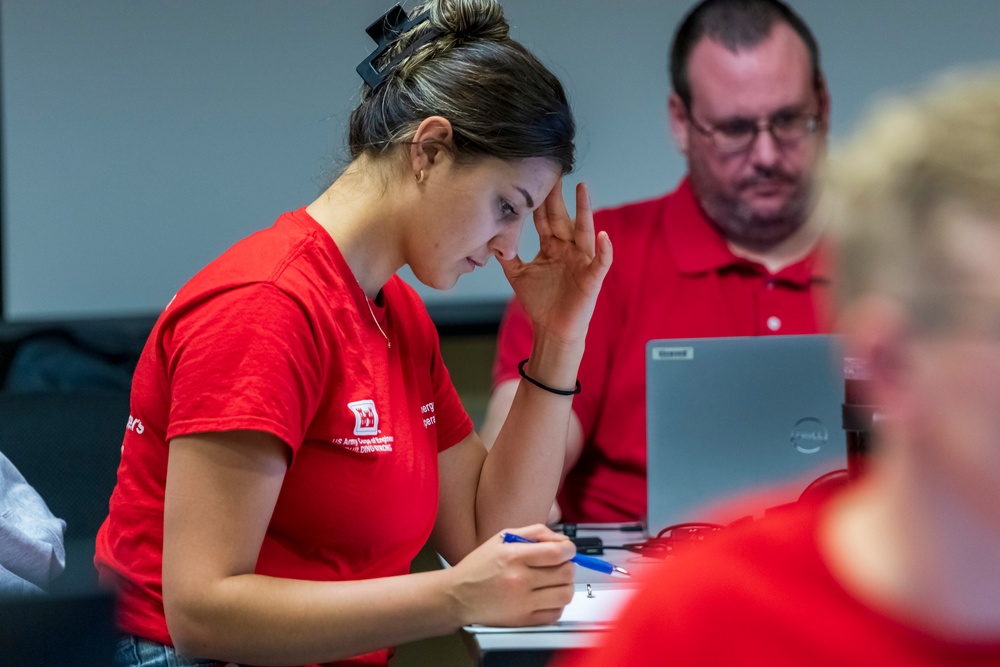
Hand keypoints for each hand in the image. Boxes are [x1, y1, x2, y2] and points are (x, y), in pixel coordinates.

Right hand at [446, 524, 575, 626]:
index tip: (568, 550)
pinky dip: (556, 604)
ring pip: (565, 594)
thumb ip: (535, 533)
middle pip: (565, 573)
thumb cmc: (479, 566)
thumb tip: (562, 540)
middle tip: (558, 564)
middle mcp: (519, 580)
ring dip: (565, 585)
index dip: (570, 549)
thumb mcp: (502, 538)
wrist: (457, 596)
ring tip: (553, 581)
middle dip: (567, 565)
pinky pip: (556, 613)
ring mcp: (523, 603)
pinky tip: (545, 596)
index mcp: (514, 557)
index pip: (558, 552)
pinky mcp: (524, 621)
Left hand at [498, 180, 612, 346]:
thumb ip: (507, 256)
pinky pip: (600, 261)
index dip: (539, 200)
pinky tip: (603, 235)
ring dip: (584, 210)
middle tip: (554, 171)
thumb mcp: (518, 275)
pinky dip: (604, 249)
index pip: (543, 219)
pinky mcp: (592, 277)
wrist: (552, 330)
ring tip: (583, 189)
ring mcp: (581, 261)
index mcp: (551, 246)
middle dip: (557, 196)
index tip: (532, 177)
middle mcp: (567, 248)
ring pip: (583, 231)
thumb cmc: (540, 303)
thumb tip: (491, 237)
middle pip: (561, 218)